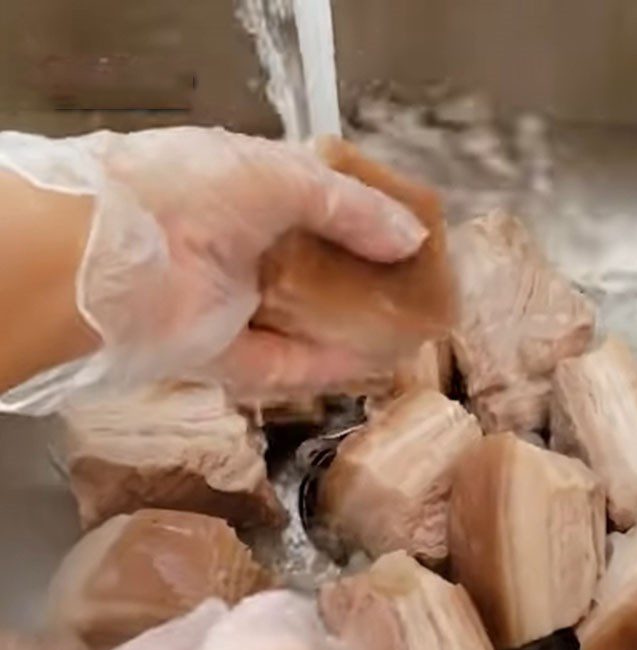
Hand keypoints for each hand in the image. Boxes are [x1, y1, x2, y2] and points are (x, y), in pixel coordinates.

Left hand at [0, 127, 425, 410]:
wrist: (108, 260)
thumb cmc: (191, 194)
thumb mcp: (281, 177)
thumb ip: (349, 207)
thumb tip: (411, 238)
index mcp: (240, 193)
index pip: (312, 204)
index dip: (359, 218)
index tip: (405, 232)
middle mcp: (234, 249)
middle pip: (309, 268)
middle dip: (358, 279)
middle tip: (411, 287)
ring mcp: (225, 306)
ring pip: (297, 322)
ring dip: (346, 327)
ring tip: (402, 330)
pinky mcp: (219, 356)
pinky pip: (280, 366)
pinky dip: (322, 368)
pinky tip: (368, 366)